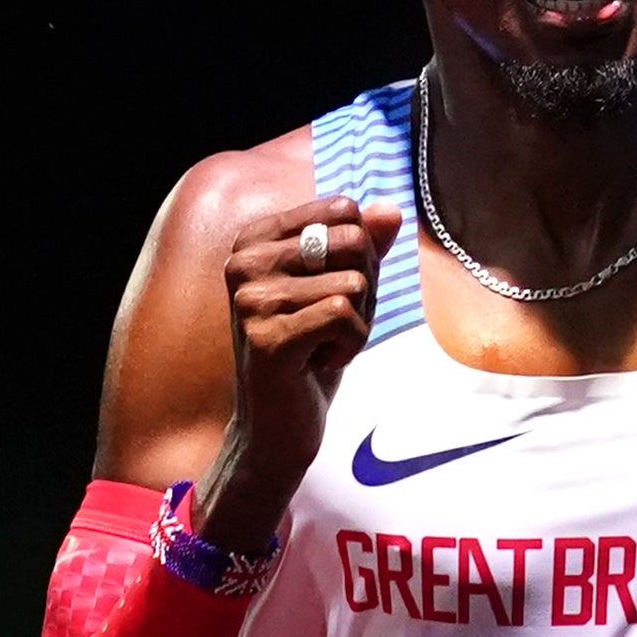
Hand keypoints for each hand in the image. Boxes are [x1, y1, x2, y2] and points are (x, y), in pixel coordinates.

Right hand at [200, 195, 406, 551]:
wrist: (276, 428)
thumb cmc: (308, 355)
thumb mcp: (337, 290)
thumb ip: (362, 246)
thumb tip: (391, 208)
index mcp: (255, 238)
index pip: (343, 209)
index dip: (360, 254)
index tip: (331, 293)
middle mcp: (245, 260)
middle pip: (352, 241)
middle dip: (364, 288)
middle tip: (331, 325)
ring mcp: (251, 298)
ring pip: (354, 283)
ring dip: (356, 323)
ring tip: (321, 346)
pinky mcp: (268, 336)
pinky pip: (345, 316)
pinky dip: (349, 346)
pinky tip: (318, 363)